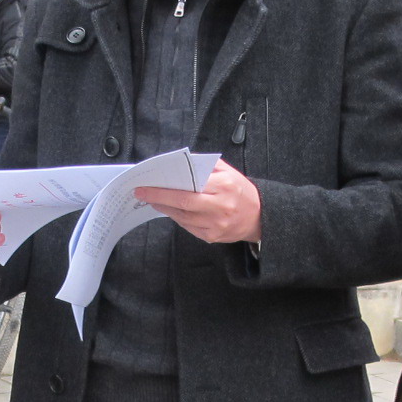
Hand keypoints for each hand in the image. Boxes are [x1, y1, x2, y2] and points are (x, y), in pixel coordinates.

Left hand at [135, 158, 262, 245]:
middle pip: (184, 203)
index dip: (167, 187)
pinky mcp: (212, 237)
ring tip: (153, 200)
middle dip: (159, 197)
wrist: (259, 216)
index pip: (190, 186)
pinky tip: (170, 210)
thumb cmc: (240, 191)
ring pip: (183, 217)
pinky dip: (177, 217)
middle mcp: (221, 206)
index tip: (148, 183)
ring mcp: (216, 225)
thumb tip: (179, 164)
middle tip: (142, 193)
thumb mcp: (228, 172)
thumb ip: (205, 166)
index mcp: (224, 186)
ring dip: (165, 208)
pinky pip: (188, 227)